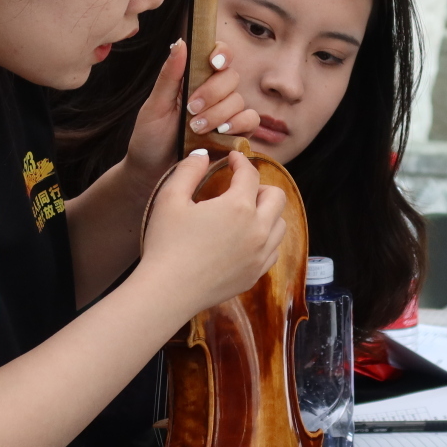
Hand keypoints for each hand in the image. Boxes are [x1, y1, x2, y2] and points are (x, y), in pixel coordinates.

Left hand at [123, 39, 260, 186]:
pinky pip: (251, 121)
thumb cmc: (150, 138)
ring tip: (195, 129)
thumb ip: (169, 75)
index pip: (218, 55)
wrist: (152, 172)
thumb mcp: (155, 105)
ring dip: (218, 113)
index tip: (214, 62)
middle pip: (231, 77)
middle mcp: (214, 94)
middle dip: (212, 92)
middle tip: (191, 109)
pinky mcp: (236, 135)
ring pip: (239, 100)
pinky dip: (238, 124)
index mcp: (194, 79)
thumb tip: (180, 42)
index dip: (222, 53)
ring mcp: (226, 114)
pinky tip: (220, 133)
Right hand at [137, 149, 286, 312]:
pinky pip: (273, 250)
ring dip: (267, 213)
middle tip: (240, 187)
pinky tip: (245, 238)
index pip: (250, 174)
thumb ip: (188, 170)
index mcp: (239, 207)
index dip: (241, 162)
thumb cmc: (166, 244)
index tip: (233, 159)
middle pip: (277, 197)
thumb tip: (203, 154)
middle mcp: (258, 230)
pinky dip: (265, 239)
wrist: (167, 292)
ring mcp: (260, 255)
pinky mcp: (256, 274)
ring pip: (280, 224)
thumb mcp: (170, 198)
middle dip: (260, 186)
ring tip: (245, 213)